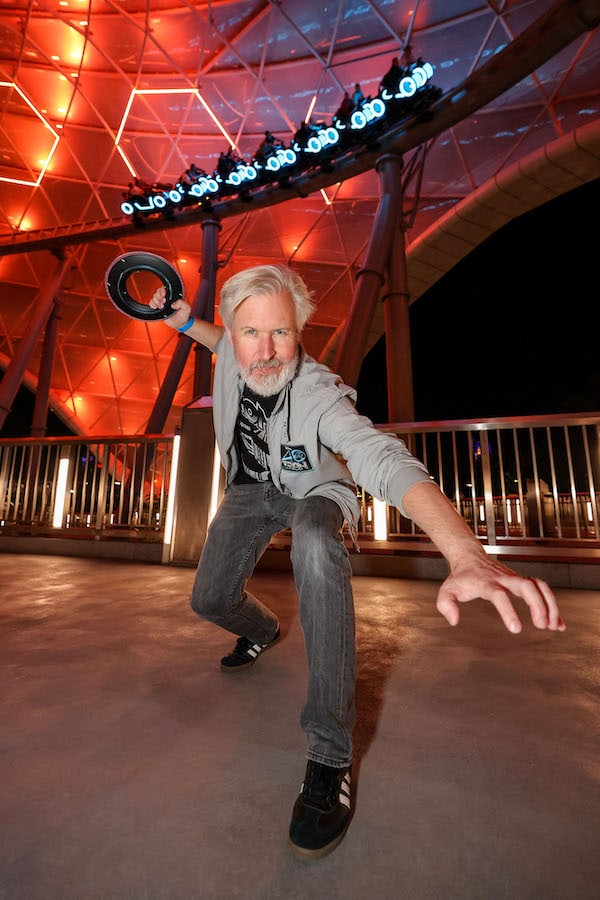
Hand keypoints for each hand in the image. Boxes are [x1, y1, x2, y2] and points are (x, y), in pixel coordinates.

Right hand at [148, 286, 191, 329]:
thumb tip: (174, 303)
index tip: (163, 295)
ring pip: (154, 297)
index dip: (162, 291)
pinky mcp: (159, 308)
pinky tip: (155, 307)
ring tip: (161, 306)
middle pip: (158, 292)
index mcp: (173, 297)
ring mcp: (162, 303)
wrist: (179, 324)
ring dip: (156, 301)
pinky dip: (152, 304)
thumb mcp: (186, 309)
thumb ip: (182, 303)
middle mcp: (167, 299)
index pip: (165, 289)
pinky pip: (152, 303)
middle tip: (162, 302)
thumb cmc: (183, 316)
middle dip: (158, 296)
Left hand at [436, 555, 565, 633]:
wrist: (470, 557)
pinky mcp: (522, 581)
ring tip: (554, 626)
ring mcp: (515, 578)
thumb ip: (446, 605)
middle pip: (526, 586)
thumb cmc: (461, 577)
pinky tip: (557, 623)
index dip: (508, 610)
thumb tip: (454, 620)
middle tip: (542, 625)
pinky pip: (542, 590)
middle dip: (538, 605)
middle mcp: (504, 579)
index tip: (516, 629)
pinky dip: (551, 605)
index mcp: (486, 582)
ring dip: (549, 604)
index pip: (499, 595)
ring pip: (539, 586)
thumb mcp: (447, 590)